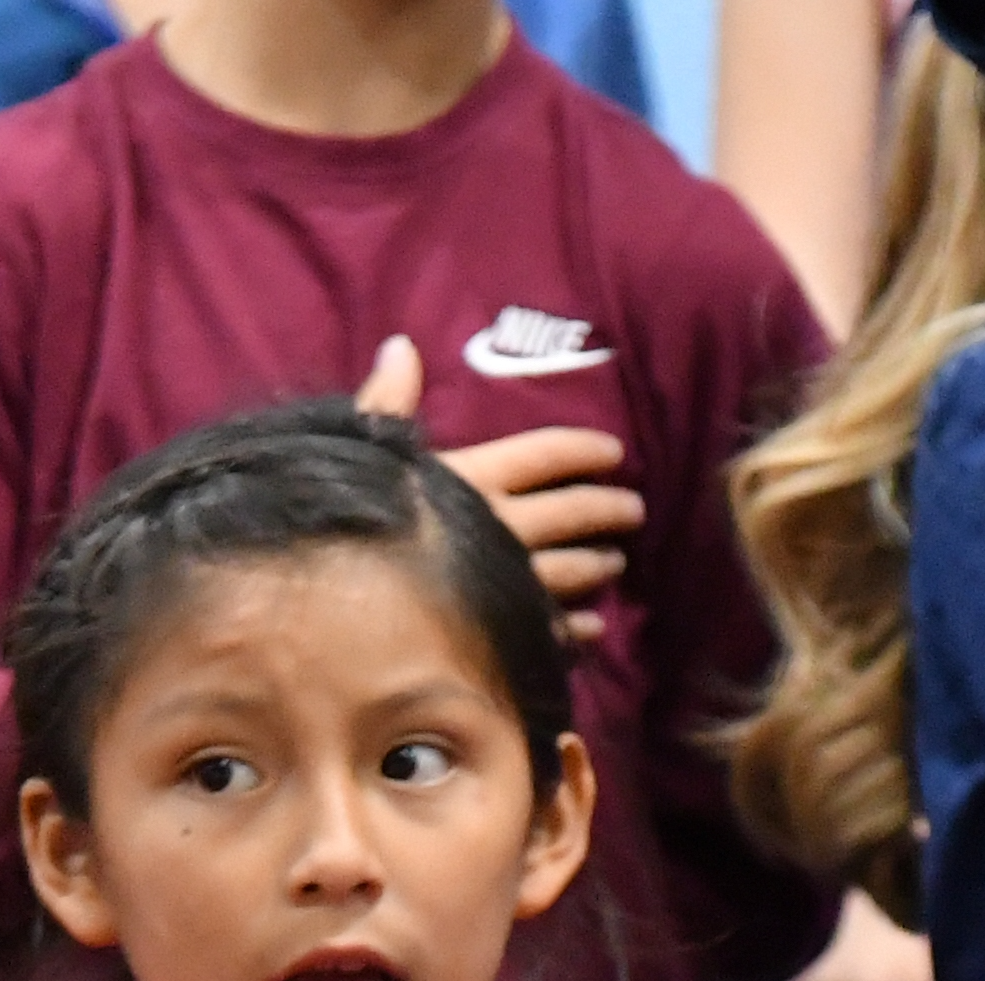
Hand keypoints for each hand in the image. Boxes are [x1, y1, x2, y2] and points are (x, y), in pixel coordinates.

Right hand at [356, 336, 641, 641]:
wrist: (349, 610)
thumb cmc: (350, 516)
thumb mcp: (367, 452)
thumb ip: (388, 403)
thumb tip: (400, 345)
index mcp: (473, 478)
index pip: (541, 455)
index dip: (580, 451)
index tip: (614, 452)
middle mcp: (501, 528)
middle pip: (568, 513)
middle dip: (605, 509)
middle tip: (635, 510)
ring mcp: (506, 583)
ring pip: (567, 571)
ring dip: (595, 565)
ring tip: (616, 563)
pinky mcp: (500, 630)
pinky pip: (550, 628)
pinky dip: (576, 627)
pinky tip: (594, 627)